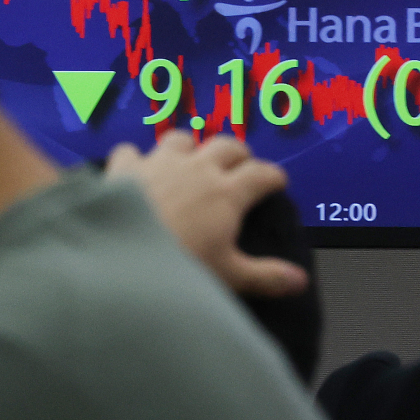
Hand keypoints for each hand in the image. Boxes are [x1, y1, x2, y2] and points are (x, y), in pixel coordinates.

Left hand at [105, 131, 307, 297]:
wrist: (118, 258)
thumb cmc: (181, 266)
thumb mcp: (229, 277)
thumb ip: (266, 277)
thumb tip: (300, 280)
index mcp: (227, 193)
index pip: (262, 174)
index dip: (273, 177)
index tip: (278, 182)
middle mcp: (197, 168)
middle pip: (227, 146)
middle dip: (239, 154)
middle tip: (242, 166)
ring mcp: (160, 162)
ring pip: (182, 139)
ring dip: (191, 147)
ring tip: (192, 161)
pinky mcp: (125, 167)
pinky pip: (132, 151)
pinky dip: (137, 160)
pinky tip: (136, 171)